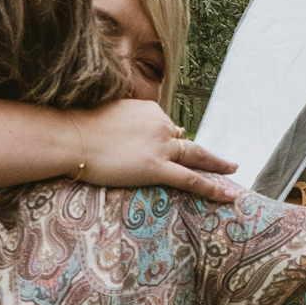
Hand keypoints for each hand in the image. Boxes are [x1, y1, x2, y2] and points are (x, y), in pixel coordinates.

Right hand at [71, 100, 241, 202]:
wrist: (72, 137)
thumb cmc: (80, 128)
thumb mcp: (106, 115)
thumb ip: (123, 123)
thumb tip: (125, 134)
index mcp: (149, 110)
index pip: (166, 127)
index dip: (169, 141)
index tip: (169, 150)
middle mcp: (160, 125)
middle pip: (187, 140)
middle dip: (208, 153)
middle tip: (228, 162)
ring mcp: (160, 146)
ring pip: (197, 157)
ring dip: (217, 165)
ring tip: (233, 171)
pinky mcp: (156, 167)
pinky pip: (191, 179)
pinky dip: (213, 187)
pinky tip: (229, 195)